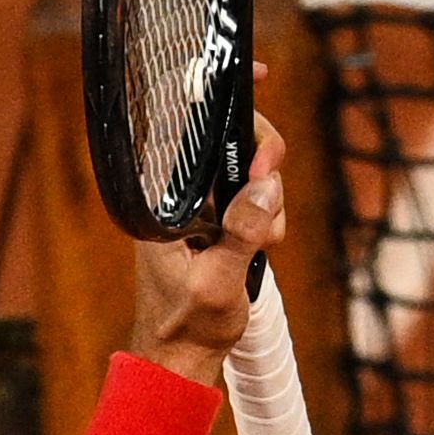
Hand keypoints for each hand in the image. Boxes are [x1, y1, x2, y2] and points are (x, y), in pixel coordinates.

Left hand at [123, 121, 287, 386]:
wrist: (181, 359)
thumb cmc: (186, 327)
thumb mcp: (217, 282)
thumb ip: (241, 231)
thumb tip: (265, 185)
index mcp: (162, 198)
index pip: (191, 125)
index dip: (226, 95)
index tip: (261, 74)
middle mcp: (177, 194)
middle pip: (229, 141)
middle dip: (261, 160)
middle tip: (271, 190)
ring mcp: (198, 208)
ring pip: (248, 173)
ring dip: (268, 202)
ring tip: (262, 245)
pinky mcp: (214, 223)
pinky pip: (251, 201)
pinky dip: (266, 220)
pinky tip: (260, 250)